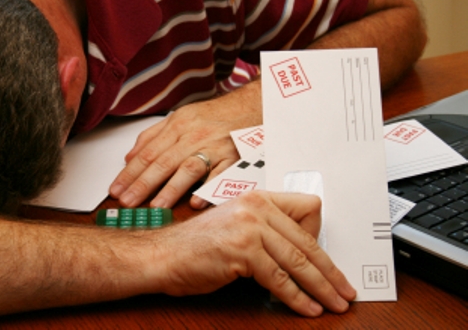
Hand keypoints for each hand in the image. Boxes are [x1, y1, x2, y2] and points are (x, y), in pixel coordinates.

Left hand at [109, 80, 261, 208]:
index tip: (116, 190)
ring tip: (156, 206)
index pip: (148, 153)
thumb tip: (129, 157)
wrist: (251, 105)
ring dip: (171, 189)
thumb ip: (152, 136)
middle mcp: (193, 135)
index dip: (130, 173)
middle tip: (128, 202)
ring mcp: (215, 147)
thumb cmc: (214, 116)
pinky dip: (208, 188)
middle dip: (143, 184)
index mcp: (177, 125)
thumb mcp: (179, 118)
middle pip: (164, 161)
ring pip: (189, 168)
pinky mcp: (234, 157)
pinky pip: (220, 175)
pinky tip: (196, 201)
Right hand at [151, 191, 355, 316]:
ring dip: (321, 288)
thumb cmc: (196, 246)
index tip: (325, 259)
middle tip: (344, 290)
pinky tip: (307, 308)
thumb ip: (266, 231)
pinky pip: (281, 279)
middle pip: (308, 241)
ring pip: (299, 262)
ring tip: (333, 304)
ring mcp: (250, 227)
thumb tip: (299, 253)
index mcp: (257, 198)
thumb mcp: (235, 226)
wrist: (162, 255)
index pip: (309, 209)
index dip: (320, 236)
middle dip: (331, 272)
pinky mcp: (243, 250)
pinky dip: (297, 298)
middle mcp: (256, 208)